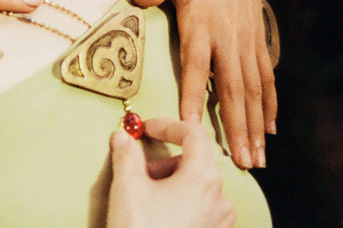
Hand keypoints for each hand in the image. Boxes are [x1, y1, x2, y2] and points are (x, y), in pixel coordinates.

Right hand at [107, 118, 235, 227]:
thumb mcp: (127, 188)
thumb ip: (126, 155)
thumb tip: (122, 138)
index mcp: (204, 177)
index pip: (193, 134)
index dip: (167, 125)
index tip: (146, 128)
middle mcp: (220, 198)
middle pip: (195, 162)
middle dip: (164, 163)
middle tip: (138, 174)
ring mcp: (220, 222)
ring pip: (197, 188)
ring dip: (170, 184)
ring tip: (145, 200)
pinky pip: (200, 210)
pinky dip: (179, 204)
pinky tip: (157, 217)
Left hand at [127, 0, 274, 169]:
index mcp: (202, 19)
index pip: (196, 64)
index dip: (195, 96)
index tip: (193, 129)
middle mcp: (228, 33)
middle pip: (233, 88)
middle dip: (237, 128)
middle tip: (241, 164)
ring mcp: (246, 37)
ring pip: (253, 89)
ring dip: (256, 125)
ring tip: (258, 159)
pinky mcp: (256, 36)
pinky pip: (265, 75)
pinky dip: (269, 103)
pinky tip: (270, 128)